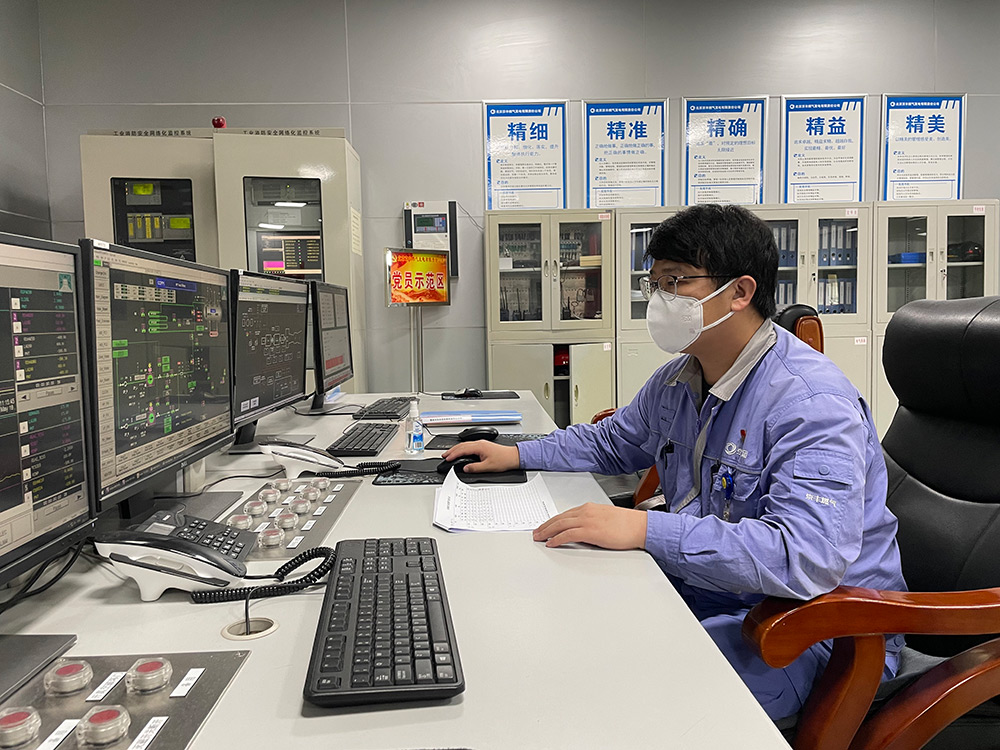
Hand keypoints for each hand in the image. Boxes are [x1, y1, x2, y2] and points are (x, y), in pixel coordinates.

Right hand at [440, 440, 519, 472]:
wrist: (513, 457)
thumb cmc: (503, 460)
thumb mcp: (488, 467)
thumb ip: (475, 468)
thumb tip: (465, 468)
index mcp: (479, 447)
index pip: (462, 449)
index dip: (453, 454)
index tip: (447, 458)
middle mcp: (480, 443)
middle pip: (462, 445)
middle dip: (452, 450)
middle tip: (444, 455)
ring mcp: (481, 444)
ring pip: (465, 444)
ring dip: (456, 449)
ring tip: (450, 454)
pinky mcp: (483, 446)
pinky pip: (469, 446)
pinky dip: (462, 449)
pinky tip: (461, 452)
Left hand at [533, 503, 647, 549]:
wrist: (639, 526)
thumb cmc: (627, 524)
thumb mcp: (605, 518)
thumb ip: (592, 521)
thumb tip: (582, 530)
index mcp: (589, 508)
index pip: (565, 514)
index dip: (552, 520)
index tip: (545, 526)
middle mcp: (586, 512)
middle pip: (559, 518)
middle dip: (546, 526)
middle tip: (536, 532)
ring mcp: (587, 521)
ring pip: (560, 525)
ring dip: (547, 531)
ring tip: (539, 538)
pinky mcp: (590, 531)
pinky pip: (568, 534)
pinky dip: (557, 538)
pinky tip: (551, 543)